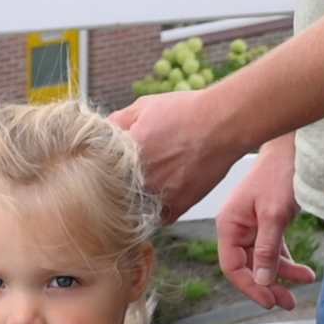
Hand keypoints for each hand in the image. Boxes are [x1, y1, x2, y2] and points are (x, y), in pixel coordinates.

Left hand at [116, 86, 253, 226]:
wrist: (222, 124)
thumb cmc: (186, 112)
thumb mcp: (143, 106)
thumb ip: (117, 122)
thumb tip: (103, 133)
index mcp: (123, 157)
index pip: (101, 172)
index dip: (107, 169)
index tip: (113, 166)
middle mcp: (138, 180)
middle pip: (119, 192)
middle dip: (123, 184)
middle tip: (137, 173)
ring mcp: (158, 196)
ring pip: (139, 207)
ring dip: (142, 198)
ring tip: (156, 181)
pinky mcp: (177, 207)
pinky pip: (160, 217)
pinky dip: (161, 208)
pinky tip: (167, 192)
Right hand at [216, 141, 306, 310]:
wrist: (293, 149)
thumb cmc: (279, 175)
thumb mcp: (274, 215)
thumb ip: (267, 250)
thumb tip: (261, 281)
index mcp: (229, 226)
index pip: (232, 267)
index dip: (250, 287)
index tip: (271, 300)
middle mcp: (237, 229)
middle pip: (248, 268)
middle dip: (268, 286)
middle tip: (288, 303)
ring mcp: (252, 227)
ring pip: (263, 261)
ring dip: (283, 276)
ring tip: (305, 283)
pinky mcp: (267, 224)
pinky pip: (274, 251)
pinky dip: (288, 262)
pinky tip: (306, 272)